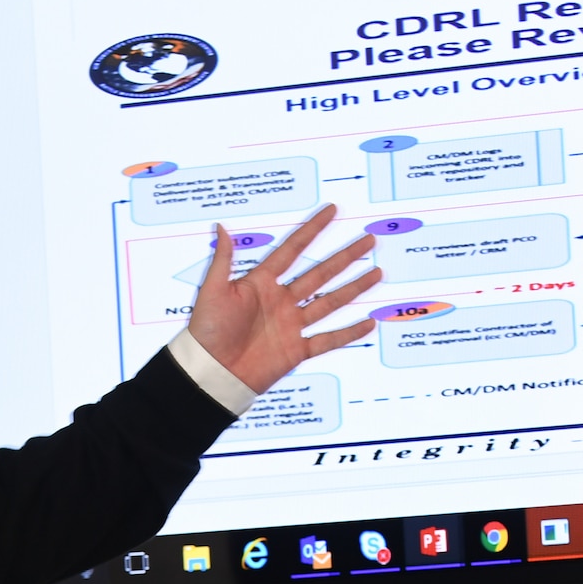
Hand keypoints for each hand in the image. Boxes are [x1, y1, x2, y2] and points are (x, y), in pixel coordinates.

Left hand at [187, 203, 383, 393]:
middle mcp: (280, 301)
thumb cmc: (206, 331)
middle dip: (345, 257)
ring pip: (330, 302)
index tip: (330, 211)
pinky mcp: (296, 350)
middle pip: (320, 273)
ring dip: (353, 288)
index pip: (292, 250)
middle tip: (367, 241)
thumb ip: (223, 259)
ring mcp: (290, 326)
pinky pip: (327, 340)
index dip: (312, 230)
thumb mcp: (213, 290)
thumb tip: (221, 226)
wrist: (211, 372)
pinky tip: (367, 322)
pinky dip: (348, 333)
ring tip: (376, 273)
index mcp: (261, 283)